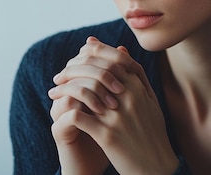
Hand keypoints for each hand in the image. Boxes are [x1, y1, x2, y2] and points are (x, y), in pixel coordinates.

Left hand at [49, 38, 177, 173]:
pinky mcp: (108, 136)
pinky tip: (61, 112)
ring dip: (64, 89)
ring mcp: (118, 116)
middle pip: (94, 70)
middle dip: (72, 69)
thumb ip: (135, 73)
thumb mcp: (149, 99)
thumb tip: (120, 47)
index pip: (111, 57)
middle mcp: (128, 97)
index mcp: (138, 87)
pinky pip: (79, 116)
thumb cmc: (152, 132)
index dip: (90, 54)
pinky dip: (67, 111)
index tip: (75, 57)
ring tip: (53, 93)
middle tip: (59, 76)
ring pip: (83, 91)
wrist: (157, 166)